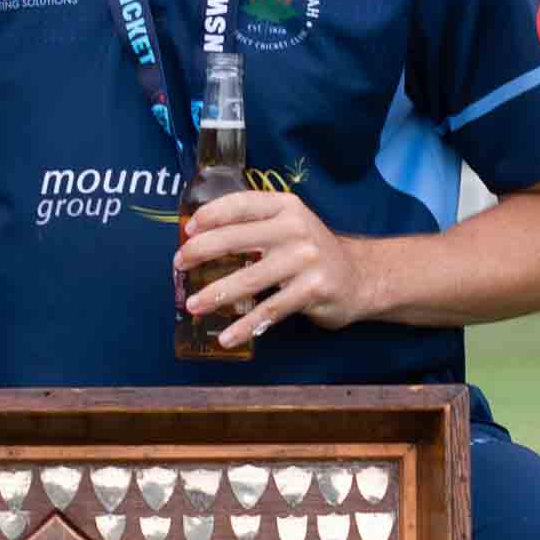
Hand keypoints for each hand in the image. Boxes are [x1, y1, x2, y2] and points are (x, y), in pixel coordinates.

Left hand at [178, 189, 372, 339]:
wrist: (360, 277)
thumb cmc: (311, 252)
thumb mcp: (289, 226)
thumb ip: (255, 226)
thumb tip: (200, 239)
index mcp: (286, 207)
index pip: (241, 204)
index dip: (211, 215)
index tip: (188, 229)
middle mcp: (295, 229)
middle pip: (236, 238)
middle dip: (201, 252)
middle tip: (179, 265)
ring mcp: (305, 260)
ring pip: (248, 279)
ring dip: (215, 294)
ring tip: (193, 305)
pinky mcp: (312, 290)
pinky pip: (269, 311)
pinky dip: (244, 326)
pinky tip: (226, 336)